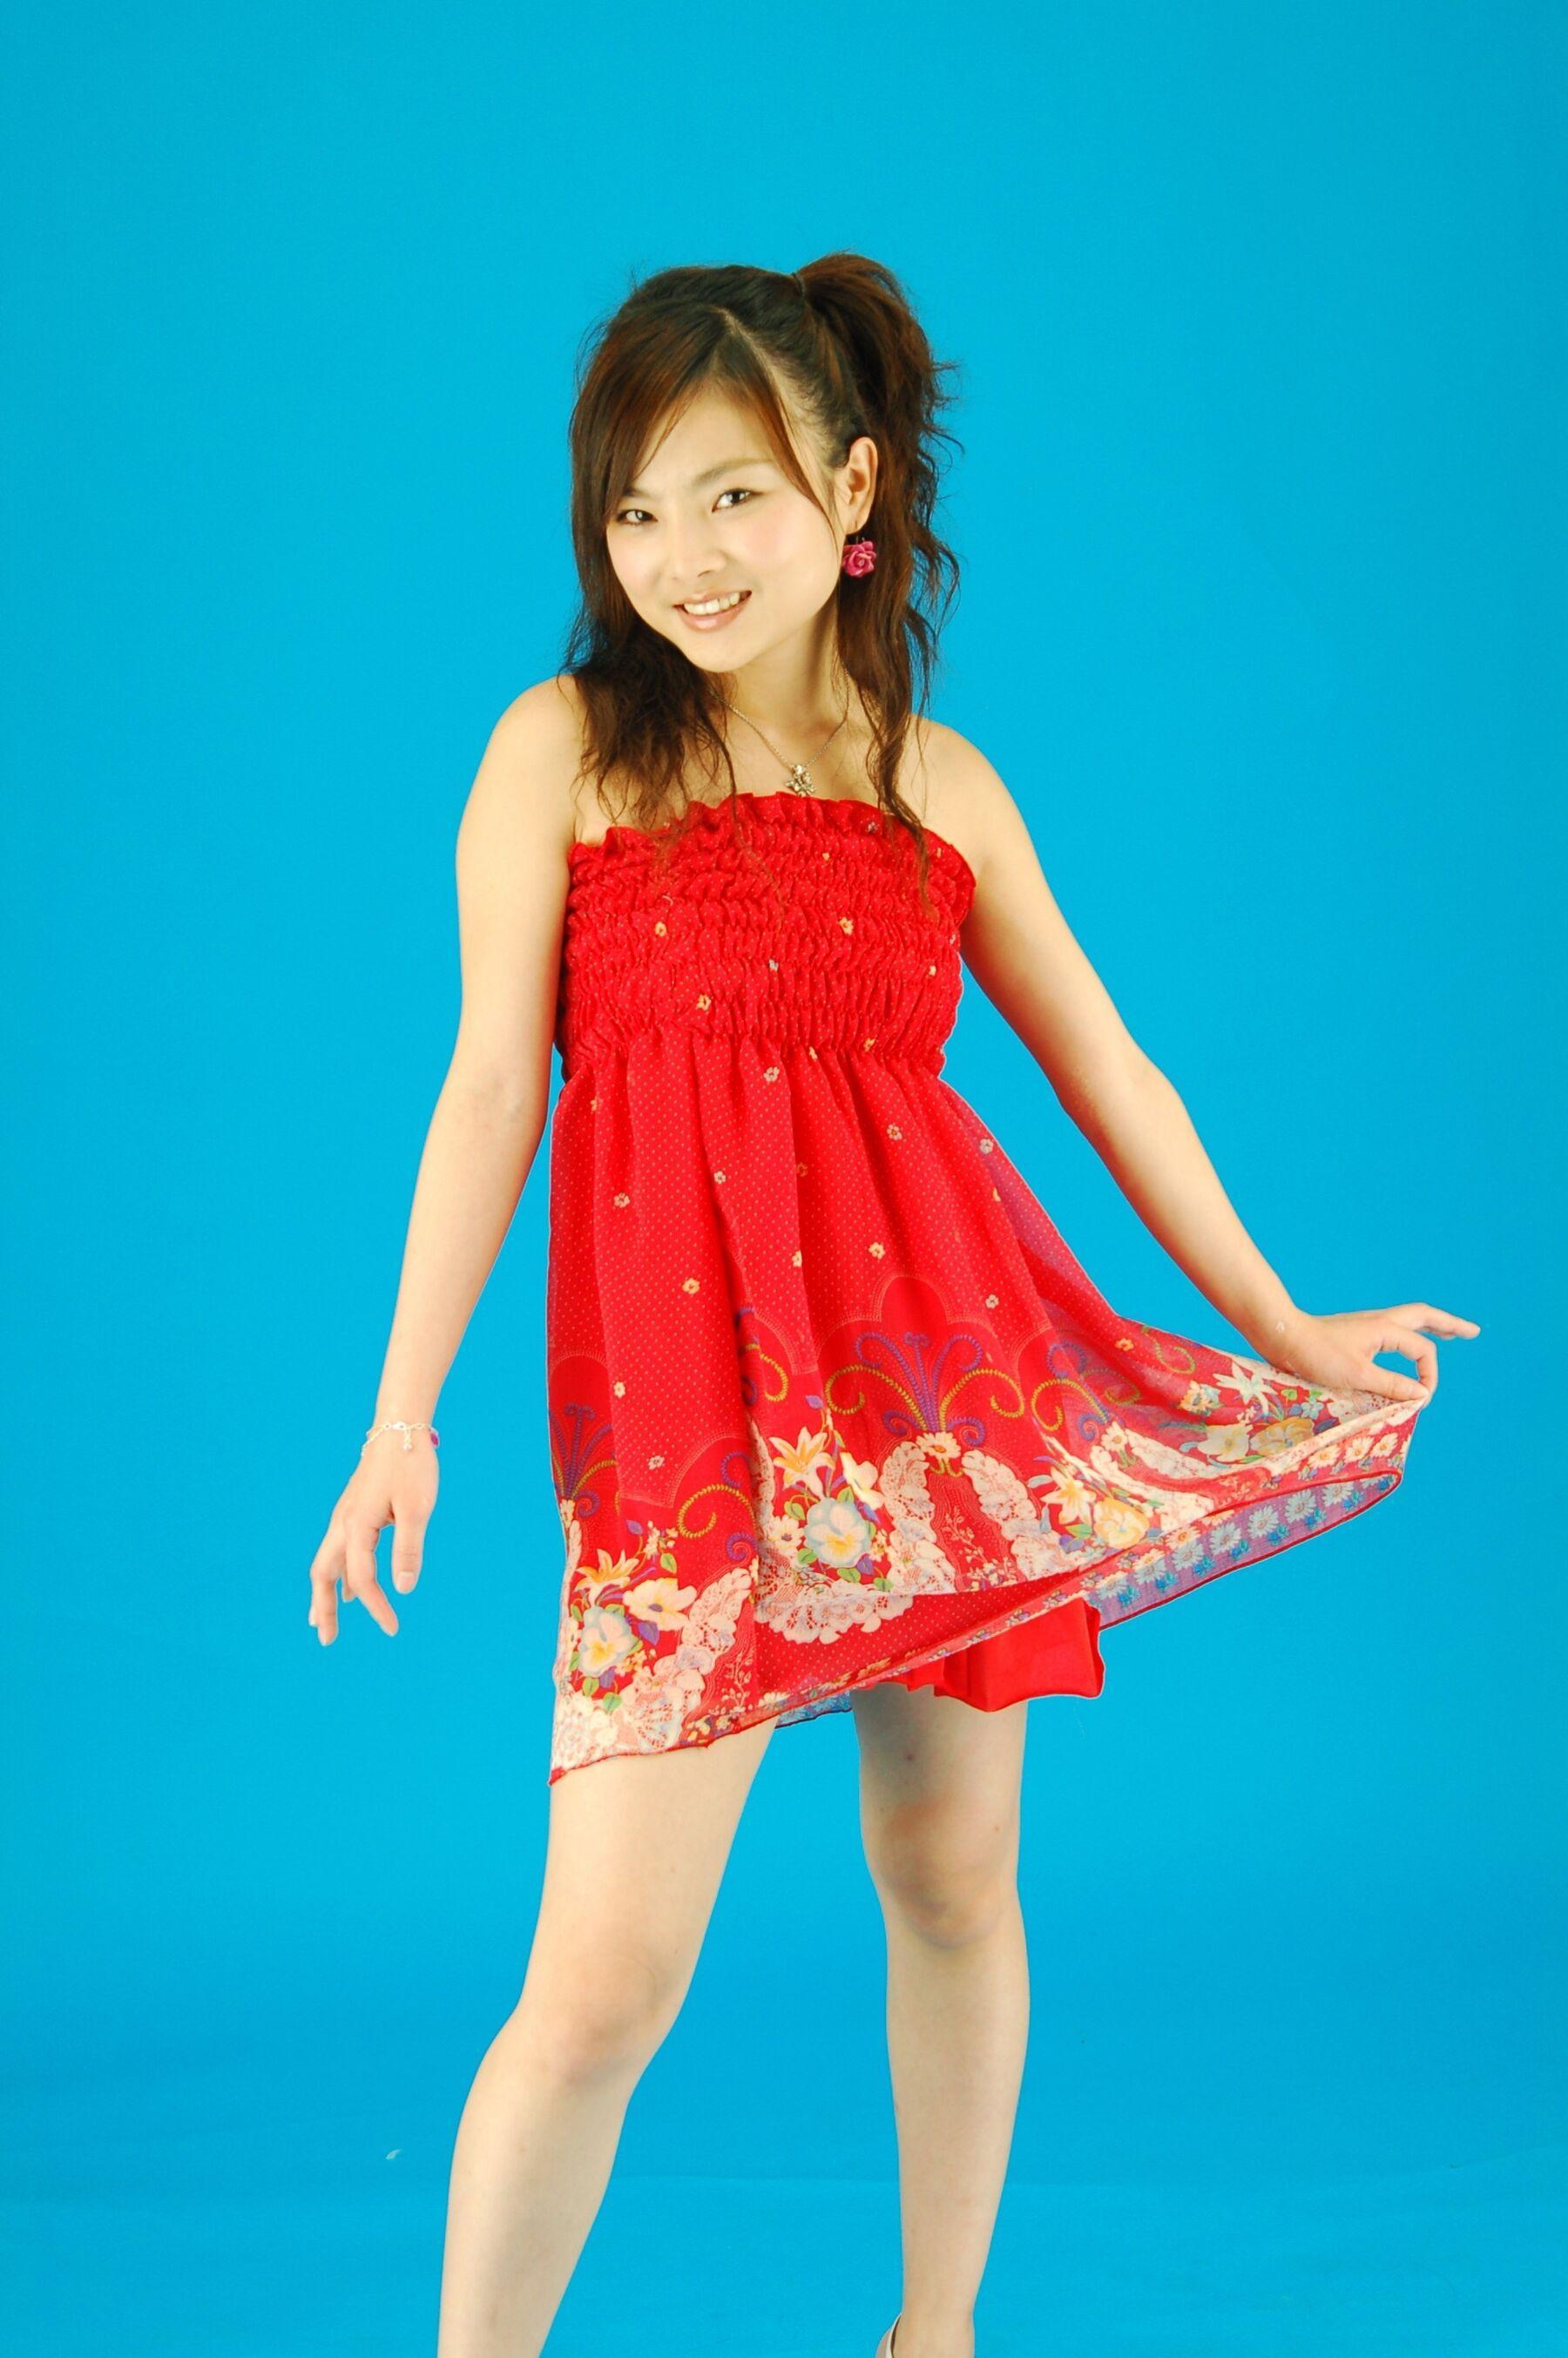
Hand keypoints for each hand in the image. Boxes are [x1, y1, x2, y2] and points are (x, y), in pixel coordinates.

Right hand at [306, 1429, 439, 1642]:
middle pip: (323, 1574)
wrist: (400, 1429)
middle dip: (324, 1608)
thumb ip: (408, 1550)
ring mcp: (345, 1517)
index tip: (392, 1629)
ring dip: (325, 1593)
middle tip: (327, 1640)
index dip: (376, 1607)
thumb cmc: (411, 1466)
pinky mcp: (353, 1512)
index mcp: (356, 1526)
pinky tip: (348, 1589)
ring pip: (327, 1562)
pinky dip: (338, 1575)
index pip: (362, 1579)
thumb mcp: (417, 1509)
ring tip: (324, 1622)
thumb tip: (403, 1590)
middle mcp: (343, 1523)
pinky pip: (338, 1551)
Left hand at [1252, 1302, 1479, 1404]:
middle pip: (1424, 1317)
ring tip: (1448, 1331)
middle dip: (1449, 1325)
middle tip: (1473, 1332)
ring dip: (1430, 1326)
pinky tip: (1404, 1344)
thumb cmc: (1316, 1355)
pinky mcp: (1355, 1333)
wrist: (1281, 1336)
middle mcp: (1380, 1322)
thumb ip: (1391, 1386)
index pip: (1423, 1351)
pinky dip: (1408, 1334)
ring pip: (1408, 1320)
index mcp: (1385, 1329)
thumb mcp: (1357, 1376)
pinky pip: (1392, 1330)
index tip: (1419, 1401)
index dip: (1428, 1377)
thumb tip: (1423, 1395)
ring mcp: (1367, 1325)